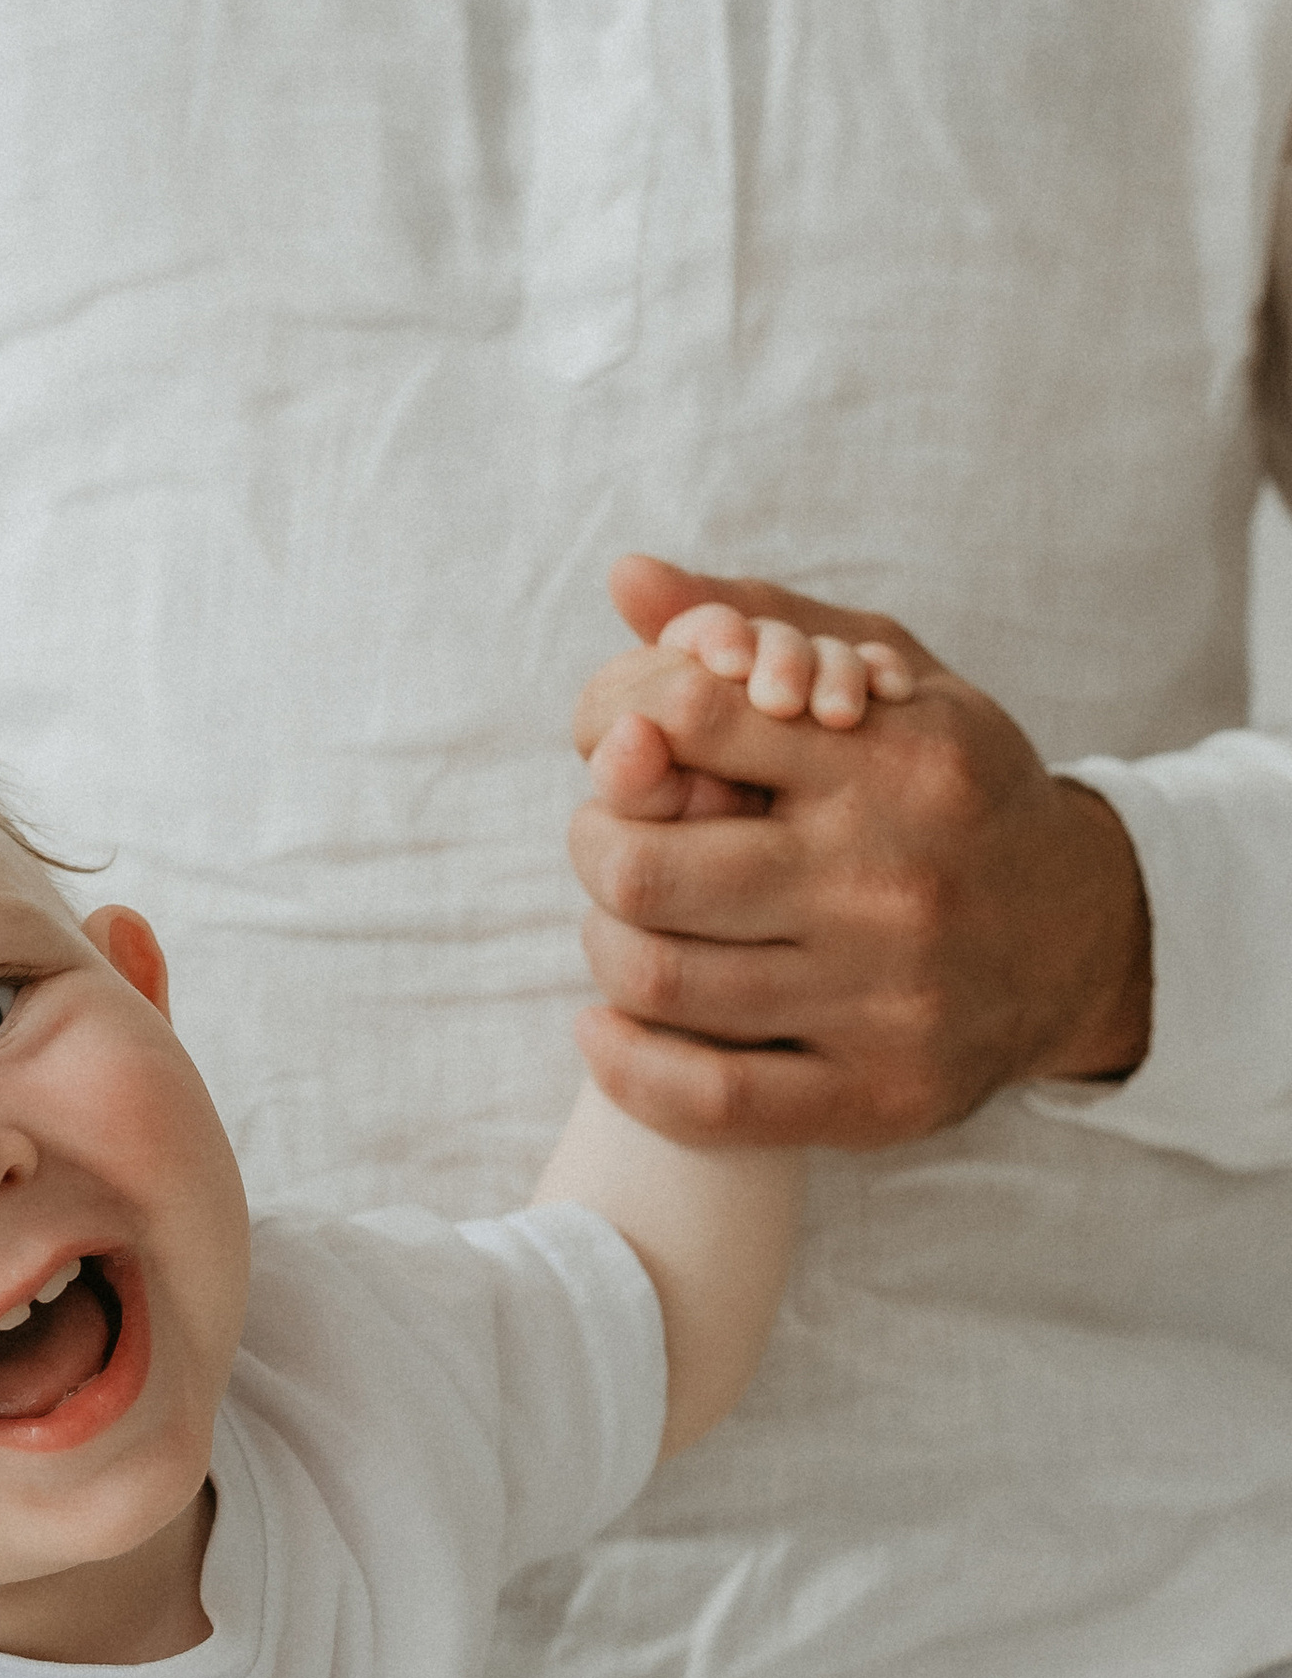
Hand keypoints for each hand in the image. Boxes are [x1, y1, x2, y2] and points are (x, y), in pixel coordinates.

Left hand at [566, 552, 1151, 1146]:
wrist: (1083, 938)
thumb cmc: (954, 793)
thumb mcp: (888, 675)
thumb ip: (754, 620)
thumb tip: (624, 578)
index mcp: (889, 761)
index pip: (688, 716)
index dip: (616, 723)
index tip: (618, 749)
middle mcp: (886, 879)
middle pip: (646, 866)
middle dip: (593, 846)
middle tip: (608, 844)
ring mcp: (883, 997)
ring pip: (659, 979)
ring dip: (603, 946)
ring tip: (620, 924)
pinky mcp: (877, 1095)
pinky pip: (706, 1098)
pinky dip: (623, 1062)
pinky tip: (606, 1025)